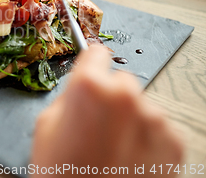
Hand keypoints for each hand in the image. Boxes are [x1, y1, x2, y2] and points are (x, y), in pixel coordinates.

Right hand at [31, 45, 183, 176]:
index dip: (90, 66)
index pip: (96, 53)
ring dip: (129, 119)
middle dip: (110, 97)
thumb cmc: (62, 175)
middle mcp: (126, 96)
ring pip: (140, 105)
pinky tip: (128, 158)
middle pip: (120, 81)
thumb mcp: (45, 126)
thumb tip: (81, 89)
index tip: (91, 73)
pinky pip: (157, 128)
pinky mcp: (173, 141)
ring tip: (112, 148)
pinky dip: (146, 138)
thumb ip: (68, 98)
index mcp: (90, 87)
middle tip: (96, 125)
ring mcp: (153, 119)